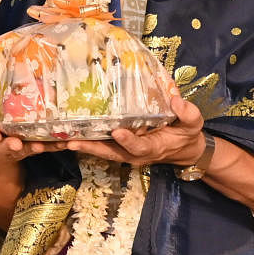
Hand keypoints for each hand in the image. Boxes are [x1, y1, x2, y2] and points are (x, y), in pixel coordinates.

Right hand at [0, 68, 64, 164]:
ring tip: (40, 145)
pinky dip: (55, 145)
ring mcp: (14, 147)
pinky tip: (67, 142)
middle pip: (2, 145)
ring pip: (24, 148)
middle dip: (8, 145)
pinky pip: (44, 148)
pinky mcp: (31, 148)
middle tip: (14, 144)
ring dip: (32, 147)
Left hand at [66, 93, 205, 166]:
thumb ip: (187, 113)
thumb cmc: (186, 135)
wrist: (182, 149)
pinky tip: (66, 132)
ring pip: (100, 150)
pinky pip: (99, 145)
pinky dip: (83, 140)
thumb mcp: (193, 124)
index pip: (138, 146)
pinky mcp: (117, 147)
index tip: (118, 132)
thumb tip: (176, 100)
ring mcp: (124, 152)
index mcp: (152, 148)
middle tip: (71, 141)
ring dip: (81, 145)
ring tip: (60, 138)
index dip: (128, 141)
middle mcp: (134, 153)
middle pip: (110, 153)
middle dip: (90, 147)